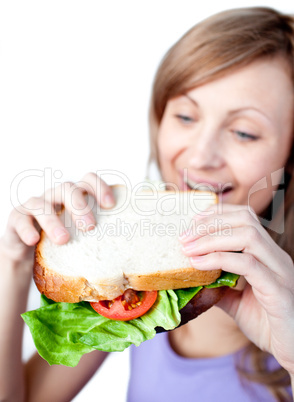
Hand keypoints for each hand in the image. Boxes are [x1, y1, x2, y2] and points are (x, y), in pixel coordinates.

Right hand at [0, 172, 114, 264]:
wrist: (28, 252)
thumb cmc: (62, 242)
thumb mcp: (81, 237)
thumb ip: (98, 237)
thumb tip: (125, 257)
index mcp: (74, 197)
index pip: (88, 181)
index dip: (100, 188)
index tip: (111, 205)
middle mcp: (56, 196)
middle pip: (68, 189)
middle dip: (80, 207)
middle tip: (90, 227)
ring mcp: (35, 205)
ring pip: (42, 205)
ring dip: (53, 221)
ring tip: (63, 240)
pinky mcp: (17, 218)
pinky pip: (20, 220)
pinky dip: (27, 230)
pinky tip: (34, 241)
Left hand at [180, 204, 293, 375]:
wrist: (293, 351)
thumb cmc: (267, 325)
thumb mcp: (236, 302)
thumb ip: (218, 287)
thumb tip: (193, 278)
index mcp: (267, 255)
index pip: (245, 217)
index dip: (218, 213)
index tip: (193, 220)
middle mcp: (276, 257)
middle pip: (245, 220)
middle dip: (210, 223)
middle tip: (184, 236)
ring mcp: (279, 271)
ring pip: (247, 236)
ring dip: (211, 238)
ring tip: (188, 248)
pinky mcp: (277, 289)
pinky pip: (247, 265)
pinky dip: (219, 259)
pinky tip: (199, 264)